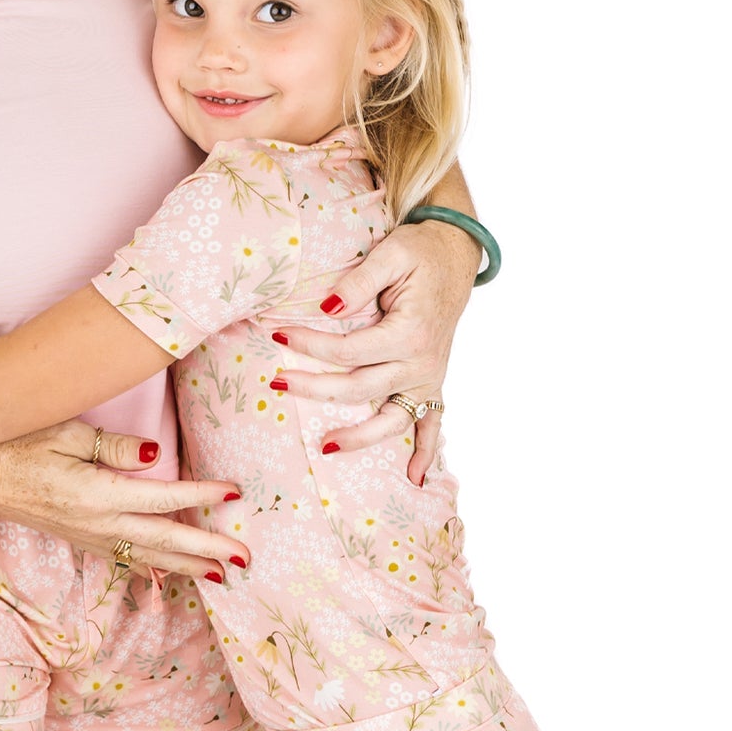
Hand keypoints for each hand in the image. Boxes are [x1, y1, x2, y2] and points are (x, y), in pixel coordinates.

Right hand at [0, 418, 246, 584]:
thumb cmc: (17, 442)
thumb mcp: (66, 433)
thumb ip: (114, 448)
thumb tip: (157, 456)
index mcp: (96, 494)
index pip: (162, 498)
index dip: (200, 497)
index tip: (233, 493)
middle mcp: (96, 523)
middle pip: (163, 540)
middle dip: (207, 550)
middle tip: (245, 557)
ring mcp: (87, 535)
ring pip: (148, 555)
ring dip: (187, 566)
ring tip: (223, 574)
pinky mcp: (80, 538)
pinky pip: (127, 556)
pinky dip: (156, 564)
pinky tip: (173, 569)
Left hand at [265, 219, 478, 485]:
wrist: (454, 255)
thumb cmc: (419, 252)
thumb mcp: (390, 254)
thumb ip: (357, 284)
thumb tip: (326, 309)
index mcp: (410, 332)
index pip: (349, 350)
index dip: (310, 345)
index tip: (277, 333)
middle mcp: (421, 362)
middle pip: (360, 388)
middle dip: (315, 388)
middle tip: (277, 384)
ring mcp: (428, 377)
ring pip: (392, 419)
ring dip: (359, 437)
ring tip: (323, 447)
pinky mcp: (432, 381)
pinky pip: (432, 424)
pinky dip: (425, 452)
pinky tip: (414, 478)